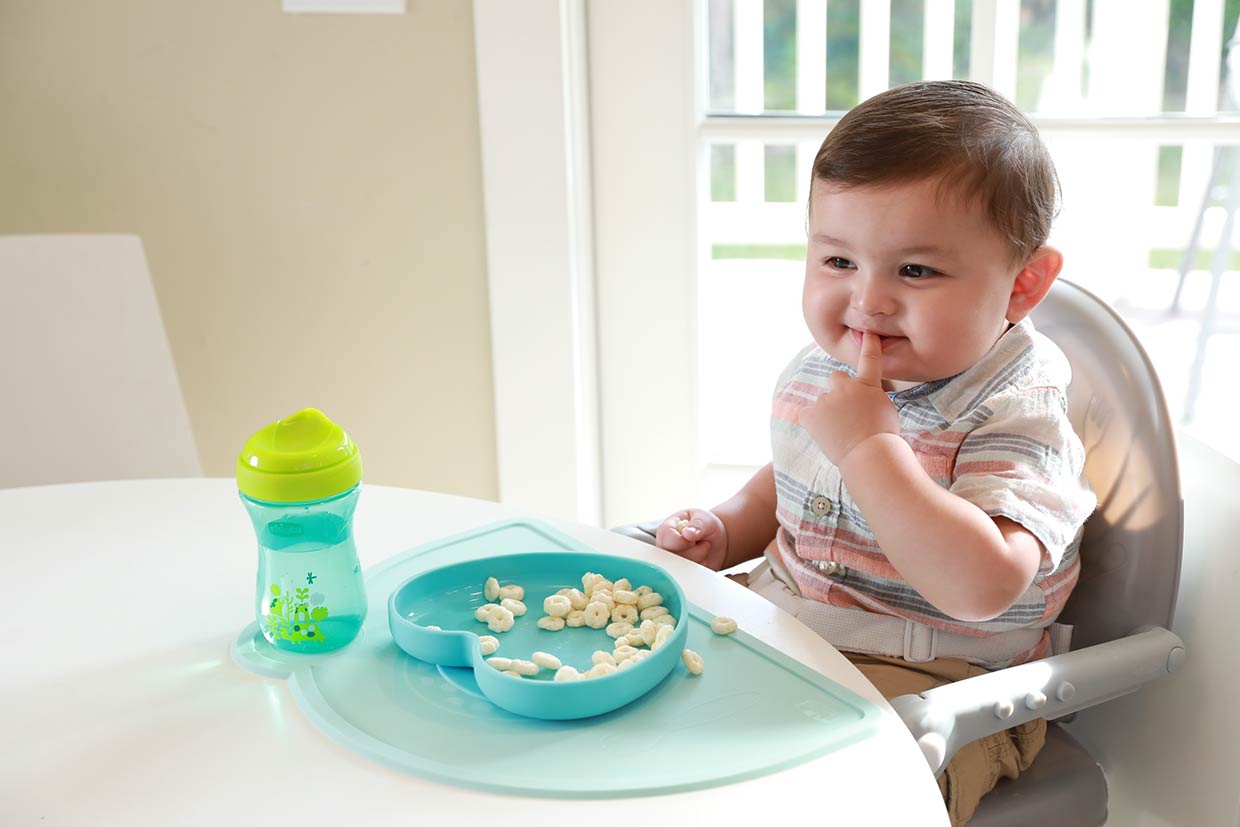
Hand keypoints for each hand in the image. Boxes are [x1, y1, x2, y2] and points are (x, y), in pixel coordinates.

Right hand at [654, 508, 728, 570]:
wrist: (716, 541)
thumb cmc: (705, 525)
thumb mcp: (704, 519)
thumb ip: (697, 524)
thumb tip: (687, 533)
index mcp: (666, 529)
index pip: (665, 538)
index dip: (681, 541)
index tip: (693, 538)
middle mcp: (665, 548)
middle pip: (672, 557)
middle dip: (694, 552)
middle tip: (703, 542)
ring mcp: (672, 563)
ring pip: (683, 568)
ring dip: (700, 558)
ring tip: (704, 547)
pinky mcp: (682, 574)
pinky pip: (691, 576)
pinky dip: (702, 567)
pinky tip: (704, 558)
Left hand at [796, 331, 899, 465]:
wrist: (870, 454)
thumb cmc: (883, 439)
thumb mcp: (886, 412)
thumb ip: (871, 401)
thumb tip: (862, 406)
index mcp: (868, 386)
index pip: (870, 361)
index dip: (869, 346)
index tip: (868, 334)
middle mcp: (845, 387)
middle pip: (836, 378)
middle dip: (838, 390)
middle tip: (846, 412)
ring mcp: (827, 400)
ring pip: (823, 403)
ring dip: (828, 414)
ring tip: (841, 433)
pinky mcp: (811, 414)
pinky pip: (806, 416)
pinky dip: (812, 423)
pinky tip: (823, 435)